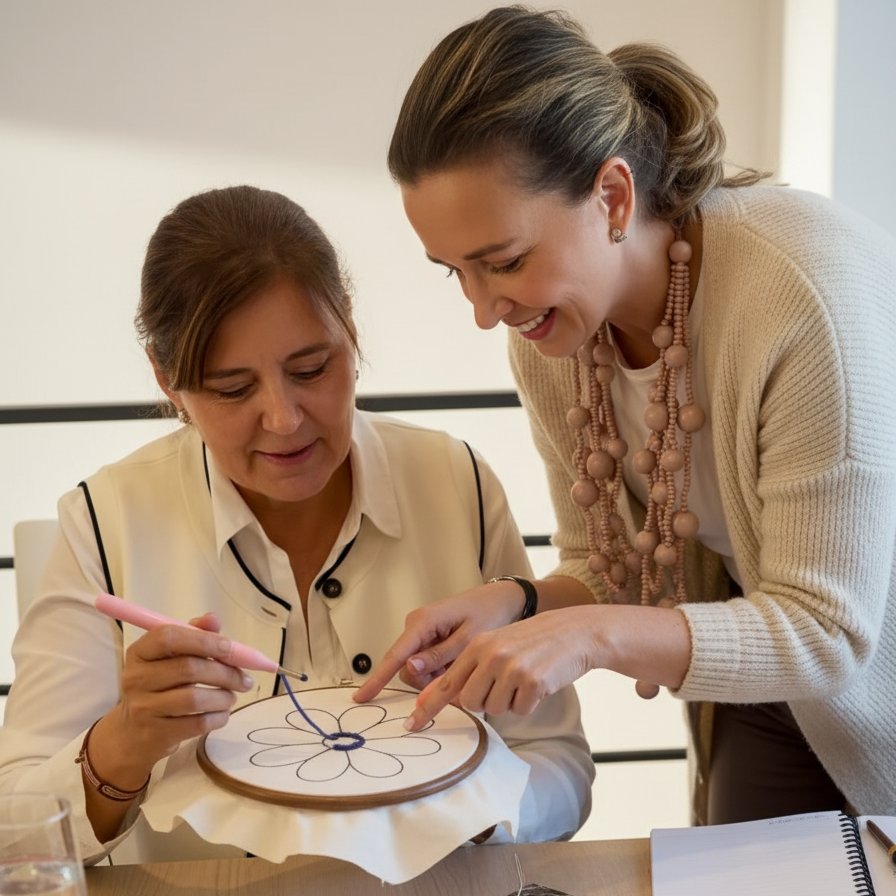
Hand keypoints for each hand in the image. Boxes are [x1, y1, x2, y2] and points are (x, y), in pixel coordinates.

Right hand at [88, 612, 254, 788]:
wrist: (135, 733)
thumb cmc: (161, 686)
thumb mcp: (172, 657)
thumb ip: (195, 634)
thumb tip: (212, 618)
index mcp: (140, 652)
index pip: (168, 637)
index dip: (203, 640)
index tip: (229, 647)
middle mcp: (135, 678)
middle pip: (188, 668)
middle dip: (225, 672)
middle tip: (245, 679)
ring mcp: (143, 708)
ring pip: (194, 698)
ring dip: (224, 697)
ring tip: (232, 696)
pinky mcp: (155, 734)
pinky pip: (197, 723)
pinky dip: (218, 717)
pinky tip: (223, 713)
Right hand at [353, 581, 526, 703]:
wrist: (504, 599)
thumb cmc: (489, 614)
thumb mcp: (469, 639)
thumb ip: (439, 655)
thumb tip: (410, 667)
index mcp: (423, 621)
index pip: (395, 656)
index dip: (377, 679)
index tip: (361, 698)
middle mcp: (416, 624)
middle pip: (406, 667)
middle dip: (426, 679)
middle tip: (456, 673)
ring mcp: (421, 630)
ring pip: (415, 667)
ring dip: (435, 674)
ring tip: (460, 663)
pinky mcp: (428, 635)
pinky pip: (425, 660)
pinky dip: (439, 668)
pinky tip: (456, 661)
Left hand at [402, 607, 598, 730]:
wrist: (575, 632)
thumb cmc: (534, 643)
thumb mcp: (498, 645)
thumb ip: (472, 669)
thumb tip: (444, 699)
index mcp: (478, 645)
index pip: (445, 682)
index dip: (427, 706)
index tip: (411, 724)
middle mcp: (491, 655)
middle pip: (470, 702)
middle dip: (485, 701)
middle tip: (505, 686)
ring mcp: (512, 668)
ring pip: (495, 709)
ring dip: (509, 701)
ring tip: (524, 679)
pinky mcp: (533, 682)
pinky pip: (520, 710)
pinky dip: (529, 703)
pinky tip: (539, 682)